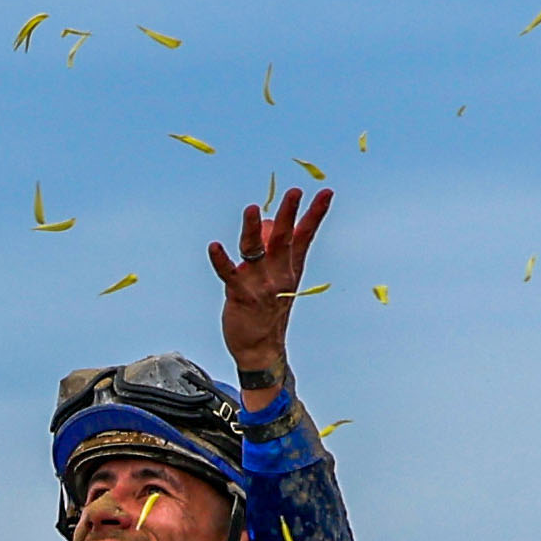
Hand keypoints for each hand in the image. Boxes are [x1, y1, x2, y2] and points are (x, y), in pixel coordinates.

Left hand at [208, 187, 332, 375]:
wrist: (261, 349)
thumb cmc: (266, 309)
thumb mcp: (277, 278)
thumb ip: (272, 249)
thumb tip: (262, 220)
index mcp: (291, 267)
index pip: (305, 235)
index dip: (315, 213)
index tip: (326, 192)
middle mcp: (279, 273)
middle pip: (284, 238)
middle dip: (288, 213)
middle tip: (294, 191)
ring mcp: (260, 284)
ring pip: (256, 251)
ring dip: (252, 229)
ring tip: (251, 209)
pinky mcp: (240, 295)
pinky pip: (229, 274)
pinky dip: (221, 260)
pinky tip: (214, 246)